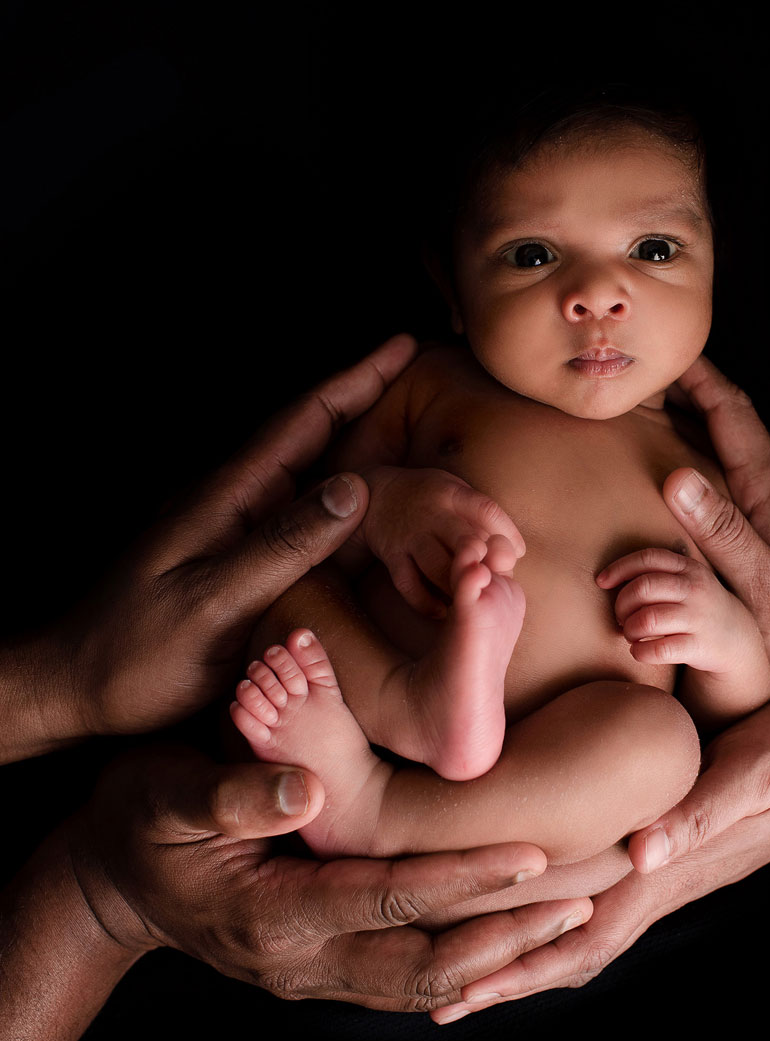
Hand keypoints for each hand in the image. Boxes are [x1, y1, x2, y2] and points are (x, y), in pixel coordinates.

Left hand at [25, 335, 417, 753]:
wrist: (78, 684)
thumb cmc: (139, 652)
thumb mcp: (214, 601)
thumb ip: (282, 546)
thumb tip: (353, 489)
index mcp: (228, 497)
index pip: (303, 421)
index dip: (356, 382)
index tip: (401, 348)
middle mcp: (232, 499)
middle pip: (308, 432)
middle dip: (362, 397)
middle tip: (412, 373)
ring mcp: (231, 524)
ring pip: (305, 467)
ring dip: (352, 438)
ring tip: (401, 423)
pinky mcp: (232, 553)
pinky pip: (296, 505)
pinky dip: (336, 488)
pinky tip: (355, 499)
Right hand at [73, 746, 592, 1011]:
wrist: (106, 882)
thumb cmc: (139, 825)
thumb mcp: (167, 797)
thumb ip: (232, 796)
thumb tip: (305, 790)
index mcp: (270, 914)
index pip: (388, 898)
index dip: (462, 876)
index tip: (534, 854)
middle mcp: (301, 960)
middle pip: (427, 959)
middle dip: (510, 931)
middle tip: (588, 897)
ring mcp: (312, 973)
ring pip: (425, 980)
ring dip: (500, 953)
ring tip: (572, 918)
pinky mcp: (320, 967)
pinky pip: (405, 978)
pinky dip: (463, 966)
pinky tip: (508, 945)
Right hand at [358, 466, 524, 615]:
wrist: (377, 496)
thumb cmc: (430, 498)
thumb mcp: (455, 491)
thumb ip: (479, 517)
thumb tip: (511, 552)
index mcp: (452, 495)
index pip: (486, 510)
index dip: (507, 532)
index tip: (517, 553)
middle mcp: (431, 514)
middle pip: (463, 540)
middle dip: (482, 563)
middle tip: (493, 580)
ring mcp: (410, 536)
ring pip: (437, 567)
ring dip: (457, 588)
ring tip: (472, 600)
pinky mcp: (392, 556)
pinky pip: (408, 584)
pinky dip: (425, 602)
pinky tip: (442, 612)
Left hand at [430, 699, 769, 1020]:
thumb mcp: (749, 777)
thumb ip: (701, 814)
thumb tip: (644, 850)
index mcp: (660, 875)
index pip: (582, 939)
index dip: (522, 967)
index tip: (463, 987)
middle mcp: (649, 886)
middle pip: (569, 955)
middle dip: (506, 979)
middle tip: (438, 1001)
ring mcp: (655, 876)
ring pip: (579, 937)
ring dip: (523, 960)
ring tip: (464, 974)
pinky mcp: (660, 857)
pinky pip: (597, 906)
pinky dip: (554, 926)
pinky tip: (527, 919)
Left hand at [597, 546, 769, 719]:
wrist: (736, 639)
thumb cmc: (695, 606)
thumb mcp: (684, 580)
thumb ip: (654, 573)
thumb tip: (606, 579)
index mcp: (688, 567)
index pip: (648, 558)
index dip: (619, 568)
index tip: (602, 582)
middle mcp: (695, 589)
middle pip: (643, 588)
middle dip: (622, 604)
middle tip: (620, 617)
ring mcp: (699, 618)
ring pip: (647, 619)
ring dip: (629, 630)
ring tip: (630, 635)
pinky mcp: (700, 646)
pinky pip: (659, 649)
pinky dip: (640, 652)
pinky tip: (638, 652)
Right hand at [663, 357, 769, 711]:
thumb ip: (724, 532)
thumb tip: (676, 475)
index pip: (732, 416)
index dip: (696, 378)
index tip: (660, 351)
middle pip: (732, 424)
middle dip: (689, 393)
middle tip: (643, 378)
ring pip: (735, 452)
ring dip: (698, 426)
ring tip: (657, 416)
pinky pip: (737, 483)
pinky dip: (708, 464)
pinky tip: (692, 483)